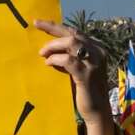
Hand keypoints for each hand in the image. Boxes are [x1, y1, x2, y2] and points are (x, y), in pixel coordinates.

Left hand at [35, 20, 113, 134]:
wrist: (97, 111)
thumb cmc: (85, 91)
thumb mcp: (78, 69)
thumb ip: (70, 58)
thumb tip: (49, 50)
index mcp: (97, 48)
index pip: (75, 32)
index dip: (57, 26)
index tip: (39, 23)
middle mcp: (98, 52)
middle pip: (73, 33)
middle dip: (52, 29)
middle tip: (36, 27)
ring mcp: (94, 63)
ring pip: (72, 42)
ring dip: (53, 45)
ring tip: (42, 53)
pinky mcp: (87, 74)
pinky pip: (69, 60)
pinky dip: (56, 59)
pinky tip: (48, 63)